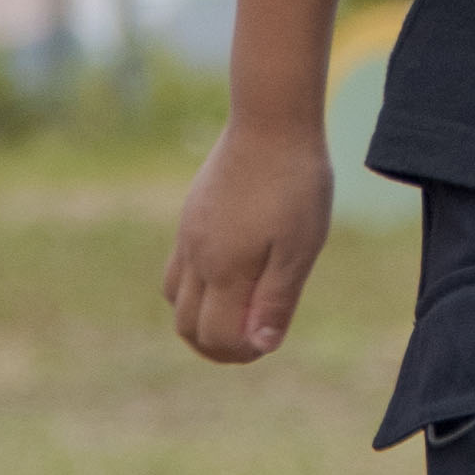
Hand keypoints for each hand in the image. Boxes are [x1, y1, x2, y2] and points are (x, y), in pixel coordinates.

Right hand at [166, 114, 334, 366]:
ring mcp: (188, 235)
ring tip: (241, 310)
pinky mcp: (190, 217)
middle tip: (254, 339)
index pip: (215, 337)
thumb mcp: (299, 246)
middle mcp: (197, 256)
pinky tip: (230, 274)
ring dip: (202, 317)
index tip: (268, 342)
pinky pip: (177, 268)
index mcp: (224, 269)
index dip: (240, 353)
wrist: (271, 121)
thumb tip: (260, 345)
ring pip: (175, 298)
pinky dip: (196, 288)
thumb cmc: (295, 184)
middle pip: (186, 326)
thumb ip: (277, 299)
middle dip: (216, 345)